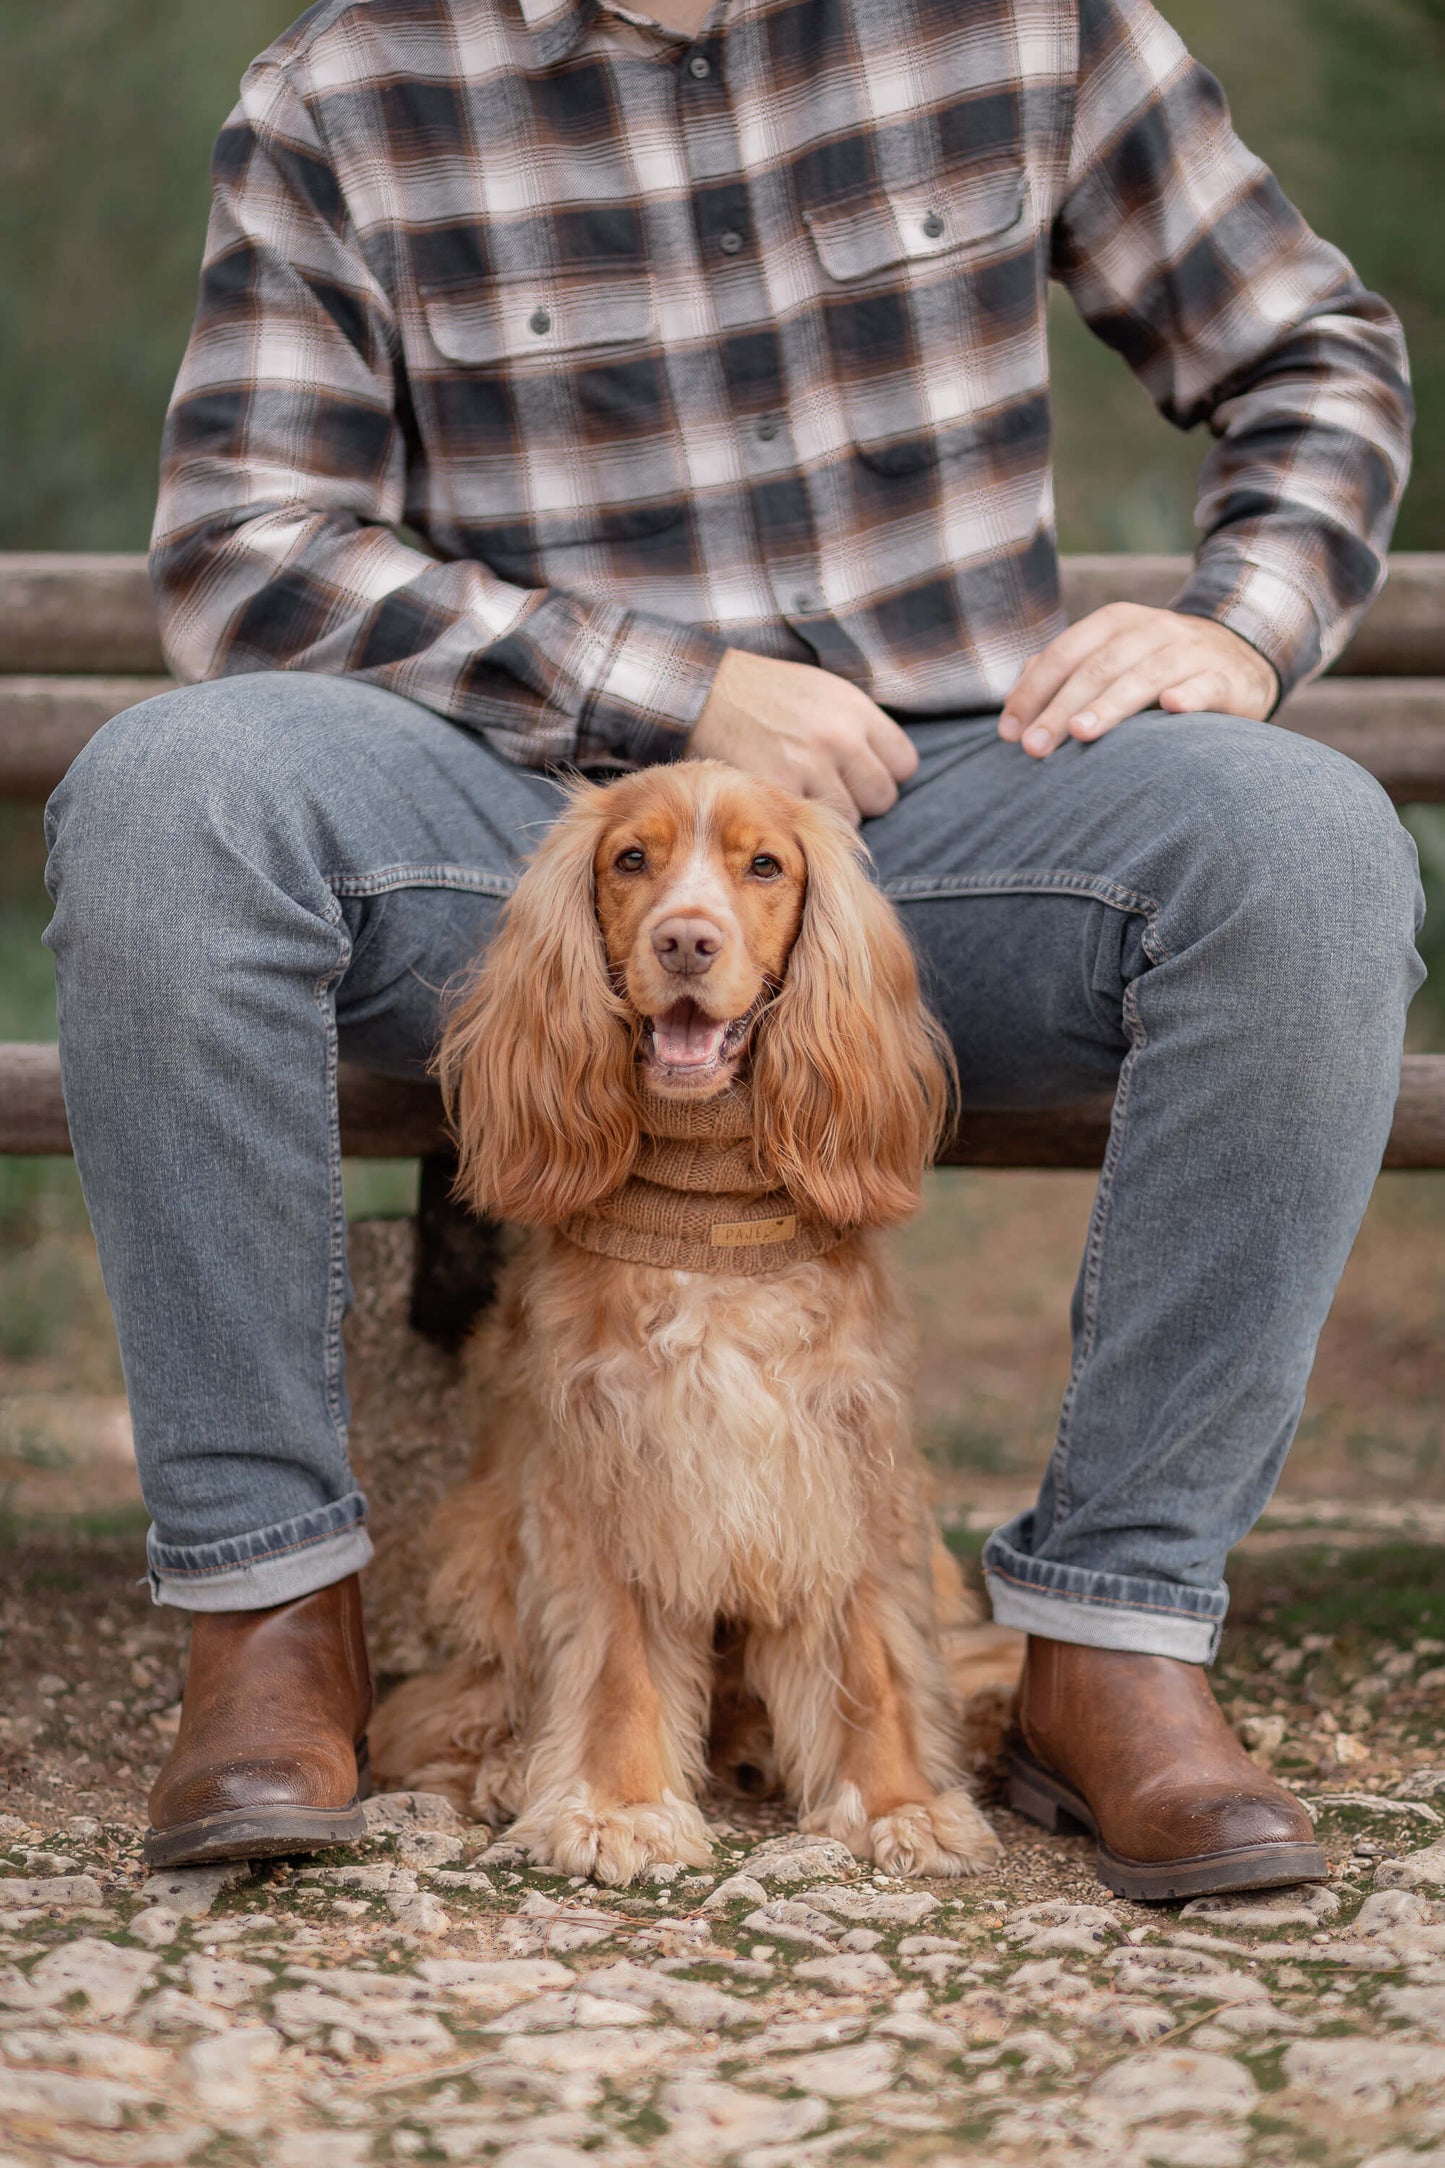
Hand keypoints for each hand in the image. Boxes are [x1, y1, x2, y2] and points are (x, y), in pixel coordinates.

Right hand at [688, 648, 917, 823]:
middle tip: (828, 788)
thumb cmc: (766, 692)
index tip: (858, 772)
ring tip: (801, 794)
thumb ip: (858, 725)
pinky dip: (795, 822)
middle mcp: (840, 737)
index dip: (882, 773)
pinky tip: (778, 804)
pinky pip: (807, 827)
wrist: (704, 690)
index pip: (903, 763)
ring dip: (828, 813)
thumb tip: (886, 765)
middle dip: (860, 798)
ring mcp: (809, 766)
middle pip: (882, 797)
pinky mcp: (776, 789)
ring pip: (848, 819)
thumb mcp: (824, 692)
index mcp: (856, 709)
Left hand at [1000, 607, 1278, 758]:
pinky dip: (1189, 694)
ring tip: (1080, 733)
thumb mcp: (1111, 661)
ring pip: (1145, 675)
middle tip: (1034, 748)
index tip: (1009, 733)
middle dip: (1061, 708)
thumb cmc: (1157, 669)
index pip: (1065, 653)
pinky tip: (1171, 707)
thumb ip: (1064, 674)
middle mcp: (1151, 630)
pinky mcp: (1225, 676)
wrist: (1238, 660)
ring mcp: (1190, 651)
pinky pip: (1206, 684)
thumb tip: (1016, 703)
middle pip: (1098, 667)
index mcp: (1116, 623)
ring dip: (1111, 704)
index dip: (1033, 691)